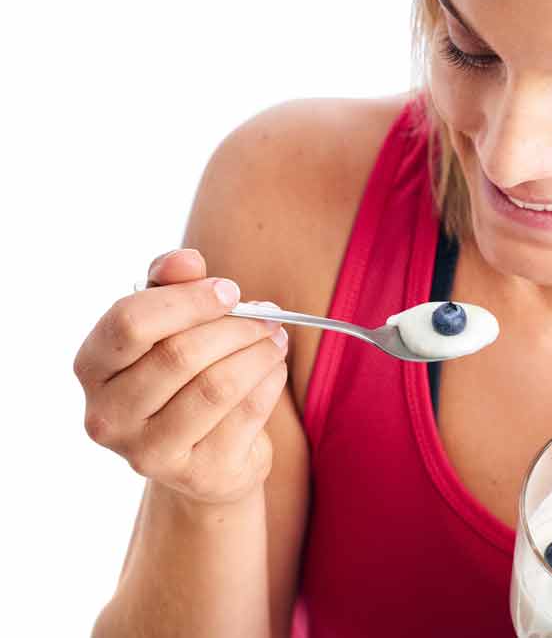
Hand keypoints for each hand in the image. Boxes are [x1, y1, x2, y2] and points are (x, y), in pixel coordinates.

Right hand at [74, 248, 288, 504]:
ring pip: (217, 386)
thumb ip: (172, 285)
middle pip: (179, 355)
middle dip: (236, 328)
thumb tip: (187, 259)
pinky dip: (270, 382)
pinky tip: (274, 370)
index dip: (188, 300)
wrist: (206, 456)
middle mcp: (108, 415)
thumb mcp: (170, 325)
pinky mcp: (197, 474)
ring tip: (276, 340)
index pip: (130, 322)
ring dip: (259, 353)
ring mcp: (148, 453)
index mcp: (92, 366)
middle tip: (268, 318)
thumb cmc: (183, 376)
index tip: (230, 291)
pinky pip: (247, 413)